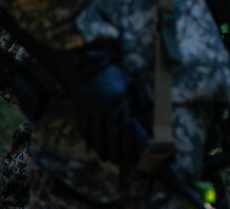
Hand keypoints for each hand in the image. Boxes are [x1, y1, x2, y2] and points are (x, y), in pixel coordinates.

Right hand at [68, 46, 149, 163]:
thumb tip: (148, 111)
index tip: (132, 154)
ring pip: (97, 136)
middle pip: (112, 135)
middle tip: (120, 161)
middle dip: (116, 150)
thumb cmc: (114, 75)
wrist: (90, 68)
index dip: (130, 143)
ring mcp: (92, 112)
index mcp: (121, 103)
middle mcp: (106, 110)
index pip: (126, 128)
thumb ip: (142, 97)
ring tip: (106, 158)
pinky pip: (85, 130)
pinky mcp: (81, 112)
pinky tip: (93, 147)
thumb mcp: (132, 82)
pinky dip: (89, 140)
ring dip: (102, 149)